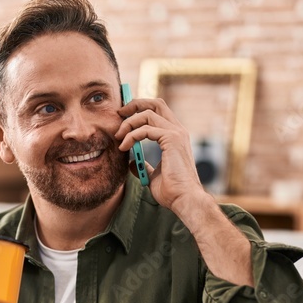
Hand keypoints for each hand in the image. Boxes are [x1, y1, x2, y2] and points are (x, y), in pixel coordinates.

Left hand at [115, 97, 207, 212]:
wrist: (183, 199)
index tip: (123, 116)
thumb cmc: (172, 191)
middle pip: (155, 103)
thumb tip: (132, 162)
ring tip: (118, 137)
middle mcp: (178, 130)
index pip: (158, 111)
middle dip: (134, 105)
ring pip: (148, 114)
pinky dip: (131, 135)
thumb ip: (144, 165)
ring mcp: (176, 133)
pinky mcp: (172, 139)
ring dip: (129, 123)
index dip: (140, 109)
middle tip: (119, 114)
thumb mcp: (153, 176)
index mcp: (175, 136)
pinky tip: (124, 146)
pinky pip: (146, 129)